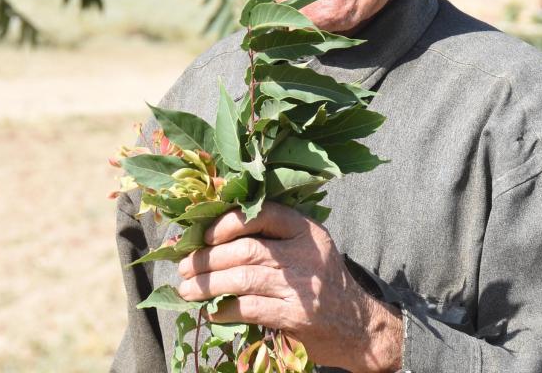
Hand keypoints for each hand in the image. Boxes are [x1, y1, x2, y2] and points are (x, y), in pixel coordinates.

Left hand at [176, 203, 401, 372]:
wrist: (357, 327)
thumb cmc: (322, 284)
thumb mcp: (308, 250)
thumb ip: (273, 239)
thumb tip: (212, 238)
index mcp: (306, 230)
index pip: (262, 214)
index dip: (227, 223)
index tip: (203, 236)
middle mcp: (305, 253)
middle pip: (246, 248)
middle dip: (207, 258)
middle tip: (184, 267)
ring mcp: (301, 285)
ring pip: (243, 277)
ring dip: (208, 284)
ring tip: (188, 289)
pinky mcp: (295, 315)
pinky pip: (249, 307)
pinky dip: (225, 309)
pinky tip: (213, 311)